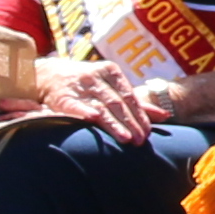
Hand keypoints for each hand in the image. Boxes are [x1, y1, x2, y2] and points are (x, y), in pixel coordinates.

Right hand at [30, 51, 164, 135]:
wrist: (50, 74)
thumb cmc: (89, 83)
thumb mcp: (113, 86)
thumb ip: (136, 101)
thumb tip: (164, 116)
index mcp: (112, 72)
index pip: (130, 97)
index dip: (140, 115)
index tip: (148, 133)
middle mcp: (97, 78)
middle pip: (118, 103)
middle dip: (131, 123)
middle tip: (140, 141)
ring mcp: (80, 86)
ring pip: (101, 107)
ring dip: (114, 124)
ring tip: (126, 139)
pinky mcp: (63, 97)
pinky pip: (76, 106)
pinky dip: (84, 112)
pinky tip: (93, 121)